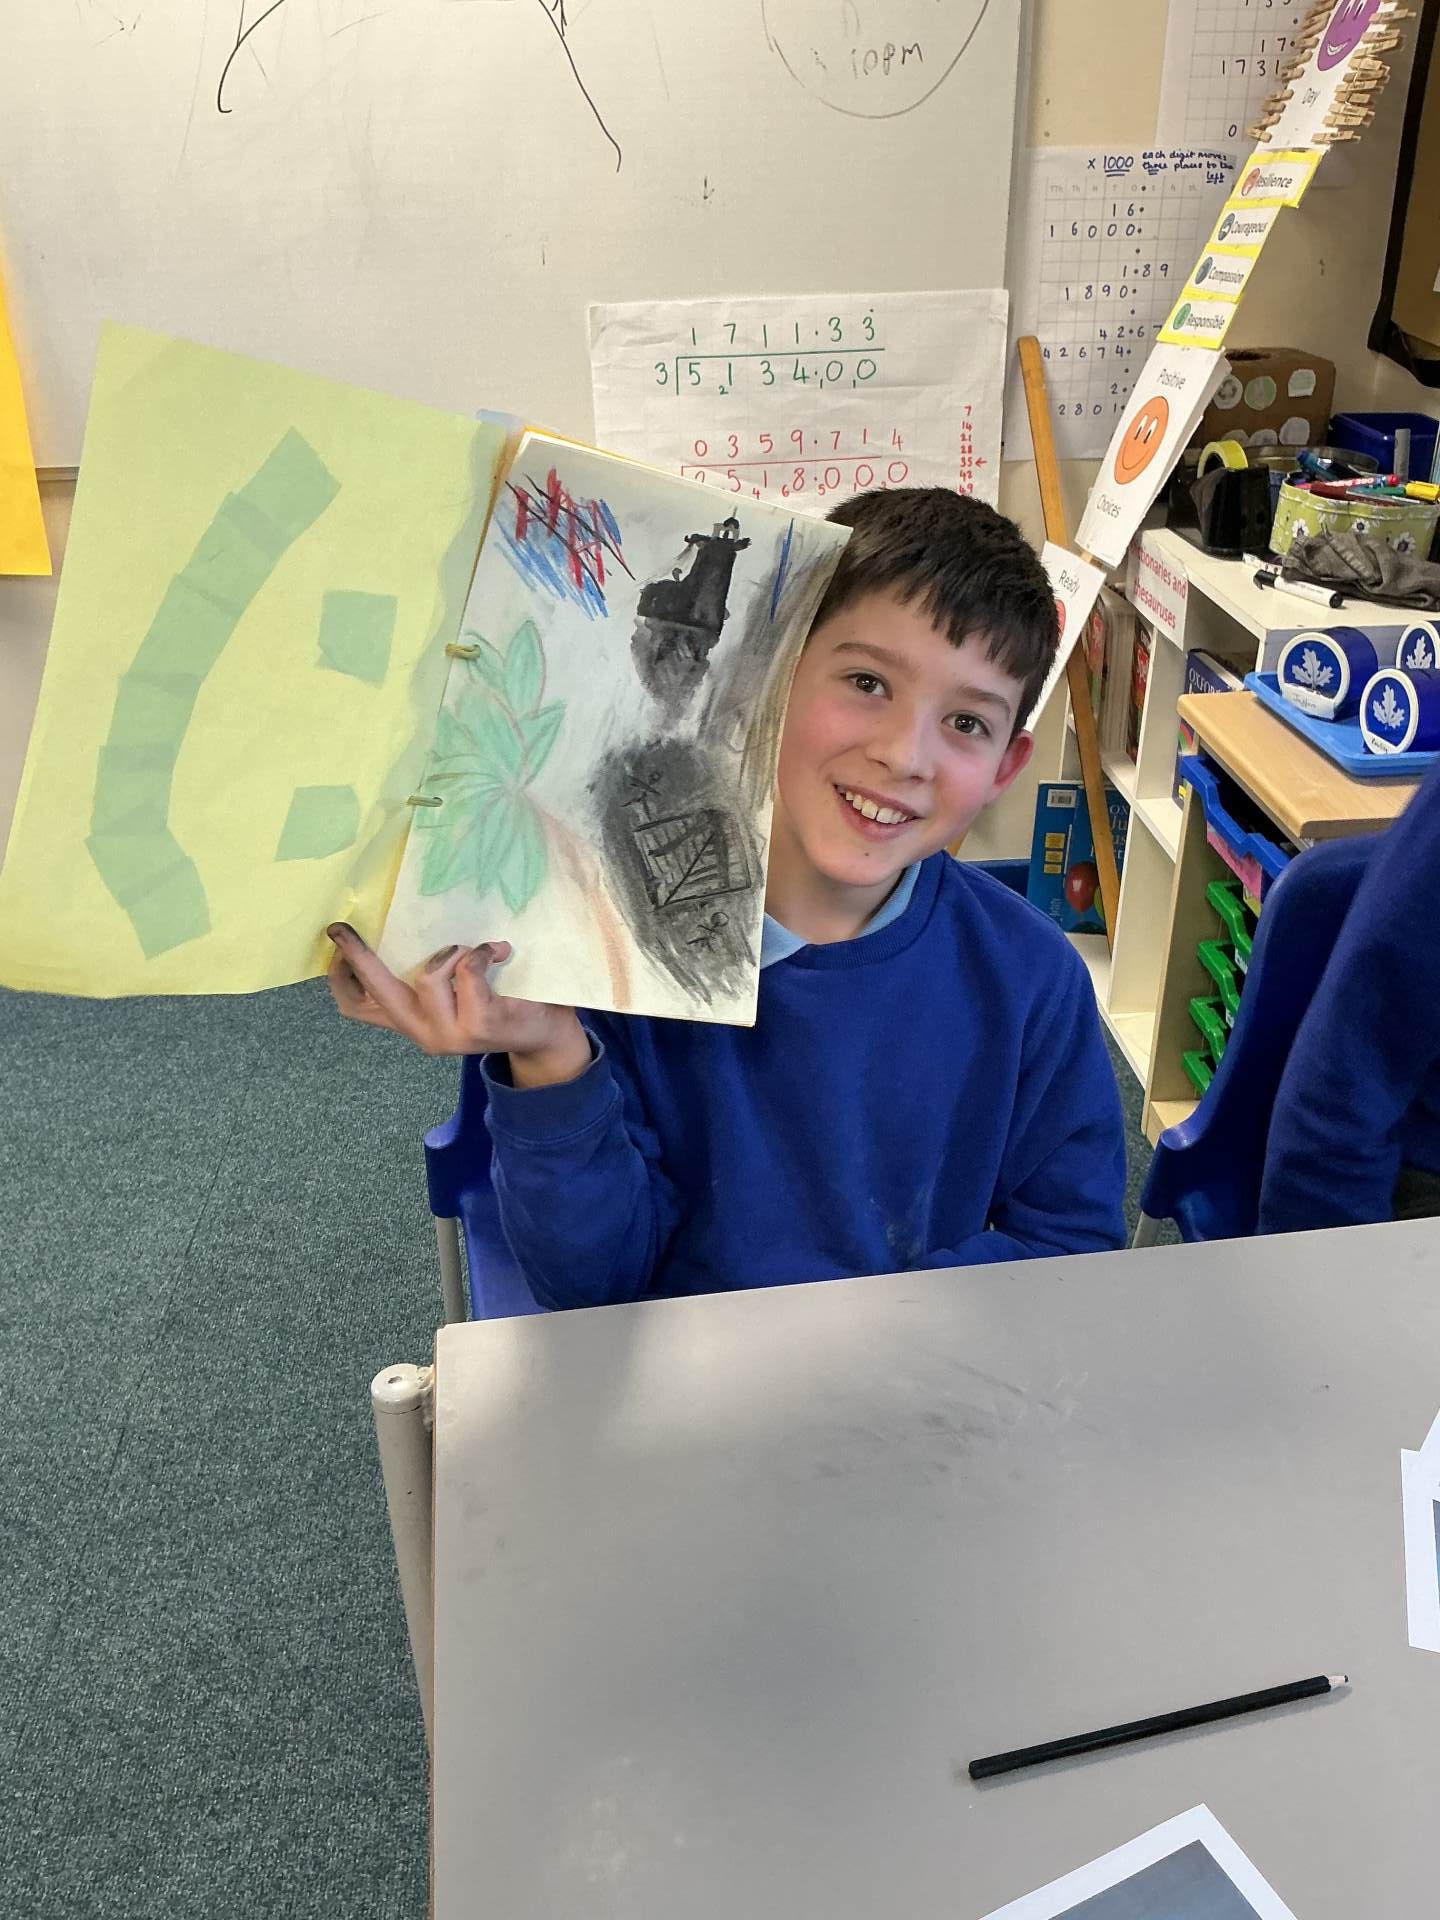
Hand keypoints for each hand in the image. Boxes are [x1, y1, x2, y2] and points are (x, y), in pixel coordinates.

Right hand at [325, 924, 590, 1085]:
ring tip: (476, 951)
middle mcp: (422, 1033)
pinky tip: (500, 952)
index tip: (332, 941)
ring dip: (453, 952)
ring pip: (428, 976)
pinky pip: (467, 972)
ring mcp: (449, 1034)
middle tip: (339, 927)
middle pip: (375, 993)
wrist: (545, 1036)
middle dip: (356, 955)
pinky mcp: (479, 1025)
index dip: (338, 976)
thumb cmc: (500, 1002)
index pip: (356, 1007)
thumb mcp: (455, 993)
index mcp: (411, 1022)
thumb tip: (400, 928)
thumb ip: (426, 975)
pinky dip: (482, 954)